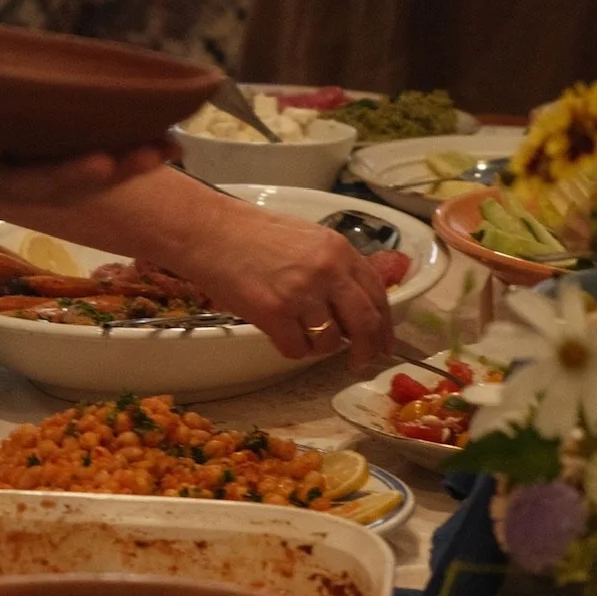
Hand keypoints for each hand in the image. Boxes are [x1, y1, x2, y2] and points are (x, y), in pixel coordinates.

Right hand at [196, 208, 393, 367]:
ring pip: (330, 342)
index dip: (385, 325)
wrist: (212, 233)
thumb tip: (354, 308)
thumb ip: (335, 268)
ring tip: (299, 331)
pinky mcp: (274, 313)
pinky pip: (297, 349)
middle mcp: (327, 271)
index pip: (377, 294)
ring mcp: (301, 293)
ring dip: (319, 346)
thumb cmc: (253, 235)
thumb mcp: (308, 240)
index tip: (385, 344)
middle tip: (360, 362)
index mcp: (339, 251)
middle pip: (365, 323)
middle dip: (367, 349)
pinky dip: (291, 348)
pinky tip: (279, 333)